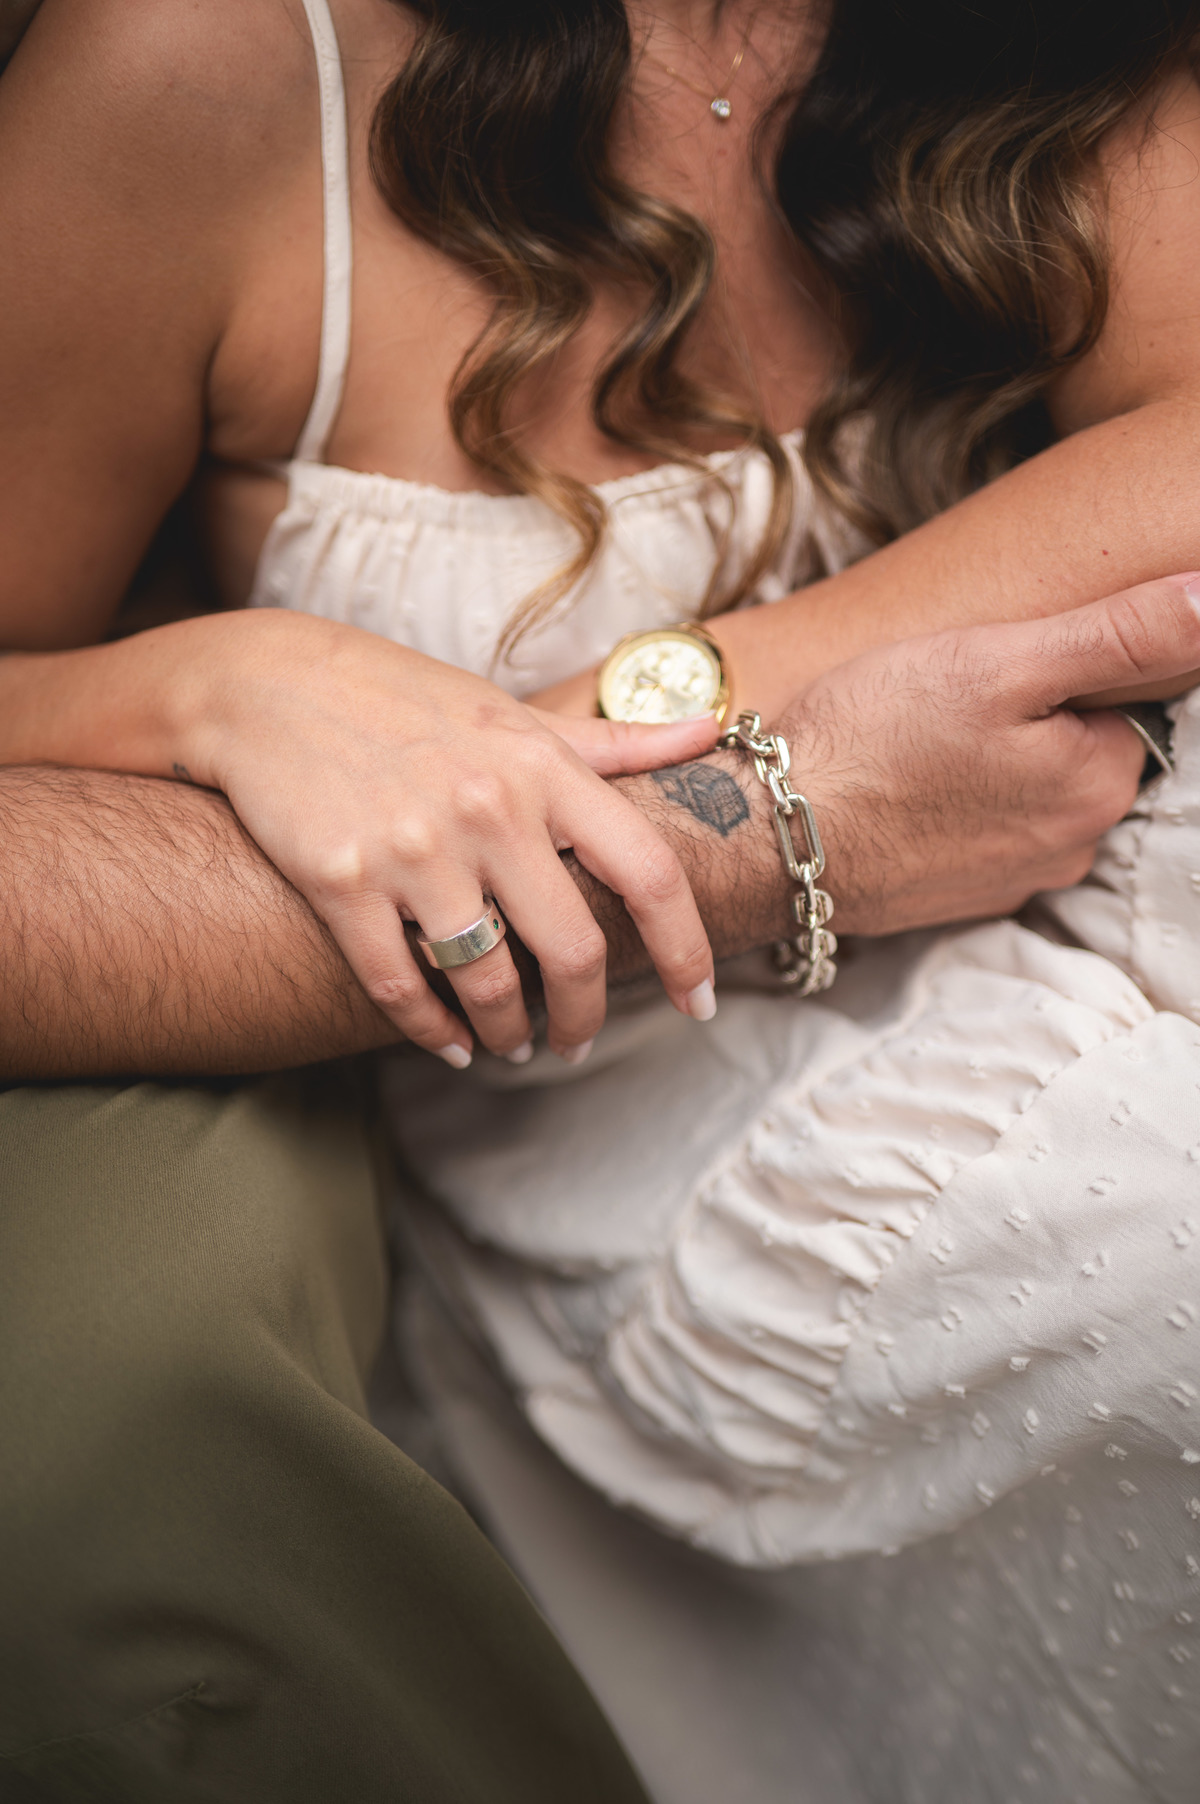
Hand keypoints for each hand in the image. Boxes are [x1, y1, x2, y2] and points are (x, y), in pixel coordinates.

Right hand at [179, 611, 719, 1065]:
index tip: (699, 1000)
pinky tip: (450, 1041)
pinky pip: (399, 987)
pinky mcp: (341, 881)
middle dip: (584, 1017)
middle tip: (577, 1041)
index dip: (686, 950)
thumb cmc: (403, 701)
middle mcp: (487, 808)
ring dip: (508, 1031)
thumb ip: (614, 742)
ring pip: (486, 981)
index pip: (649, 871)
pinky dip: (431, 1030)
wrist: (266, 686)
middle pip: (572, 950)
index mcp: (542, 767)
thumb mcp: (514, 714)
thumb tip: (710, 731)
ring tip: (511, 1042)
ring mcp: (413, 849)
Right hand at [777, 574, 1199, 934]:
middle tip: (945, 704)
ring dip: (987, 768)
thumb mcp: (999, 662)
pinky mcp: (957, 899)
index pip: (1120, 705)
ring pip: (1026, 795)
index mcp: (1098, 786)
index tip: (990, 671)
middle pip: (1076, 754)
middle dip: (1026, 723)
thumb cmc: (872, 741)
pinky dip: (952, 810)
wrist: (765, 840)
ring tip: (917, 747)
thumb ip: (1119, 634)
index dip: (1057, 675)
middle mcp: (1070, 848)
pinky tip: (904, 791)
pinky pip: (980, 835)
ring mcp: (1011, 881)